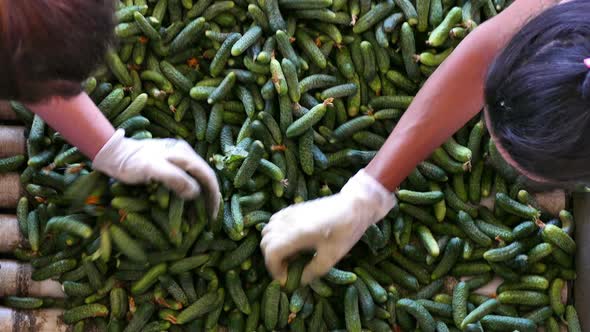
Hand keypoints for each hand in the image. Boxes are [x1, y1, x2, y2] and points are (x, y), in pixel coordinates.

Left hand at [92, 129, 220, 217]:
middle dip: (209, 197)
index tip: (212, 215)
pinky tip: (187, 203)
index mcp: (184, 154)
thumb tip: (195, 193)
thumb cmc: (130, 163)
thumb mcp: (152, 169)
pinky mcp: (170, 164)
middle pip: (204, 177)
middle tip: (208, 217)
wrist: (113, 154)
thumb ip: (175, 179)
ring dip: (200, 196)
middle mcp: (185, 154)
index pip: (207, 175)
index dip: (213, 196)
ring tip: (200, 214)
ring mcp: (178, 158)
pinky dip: (190, 192)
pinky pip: (186, 179)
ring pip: (196, 179)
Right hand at [261, 169, 395, 284]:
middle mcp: (288, 222)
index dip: (274, 270)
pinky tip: (289, 241)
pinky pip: (273, 222)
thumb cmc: (345, 231)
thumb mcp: (331, 257)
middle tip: (287, 270)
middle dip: (272, 260)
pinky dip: (274, 234)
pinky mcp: (292, 208)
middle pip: (265, 243)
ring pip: (266, 231)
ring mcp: (288, 213)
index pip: (271, 253)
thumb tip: (299, 282)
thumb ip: (312, 271)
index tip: (286, 279)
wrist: (353, 206)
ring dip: (271, 246)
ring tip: (288, 256)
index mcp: (297, 234)